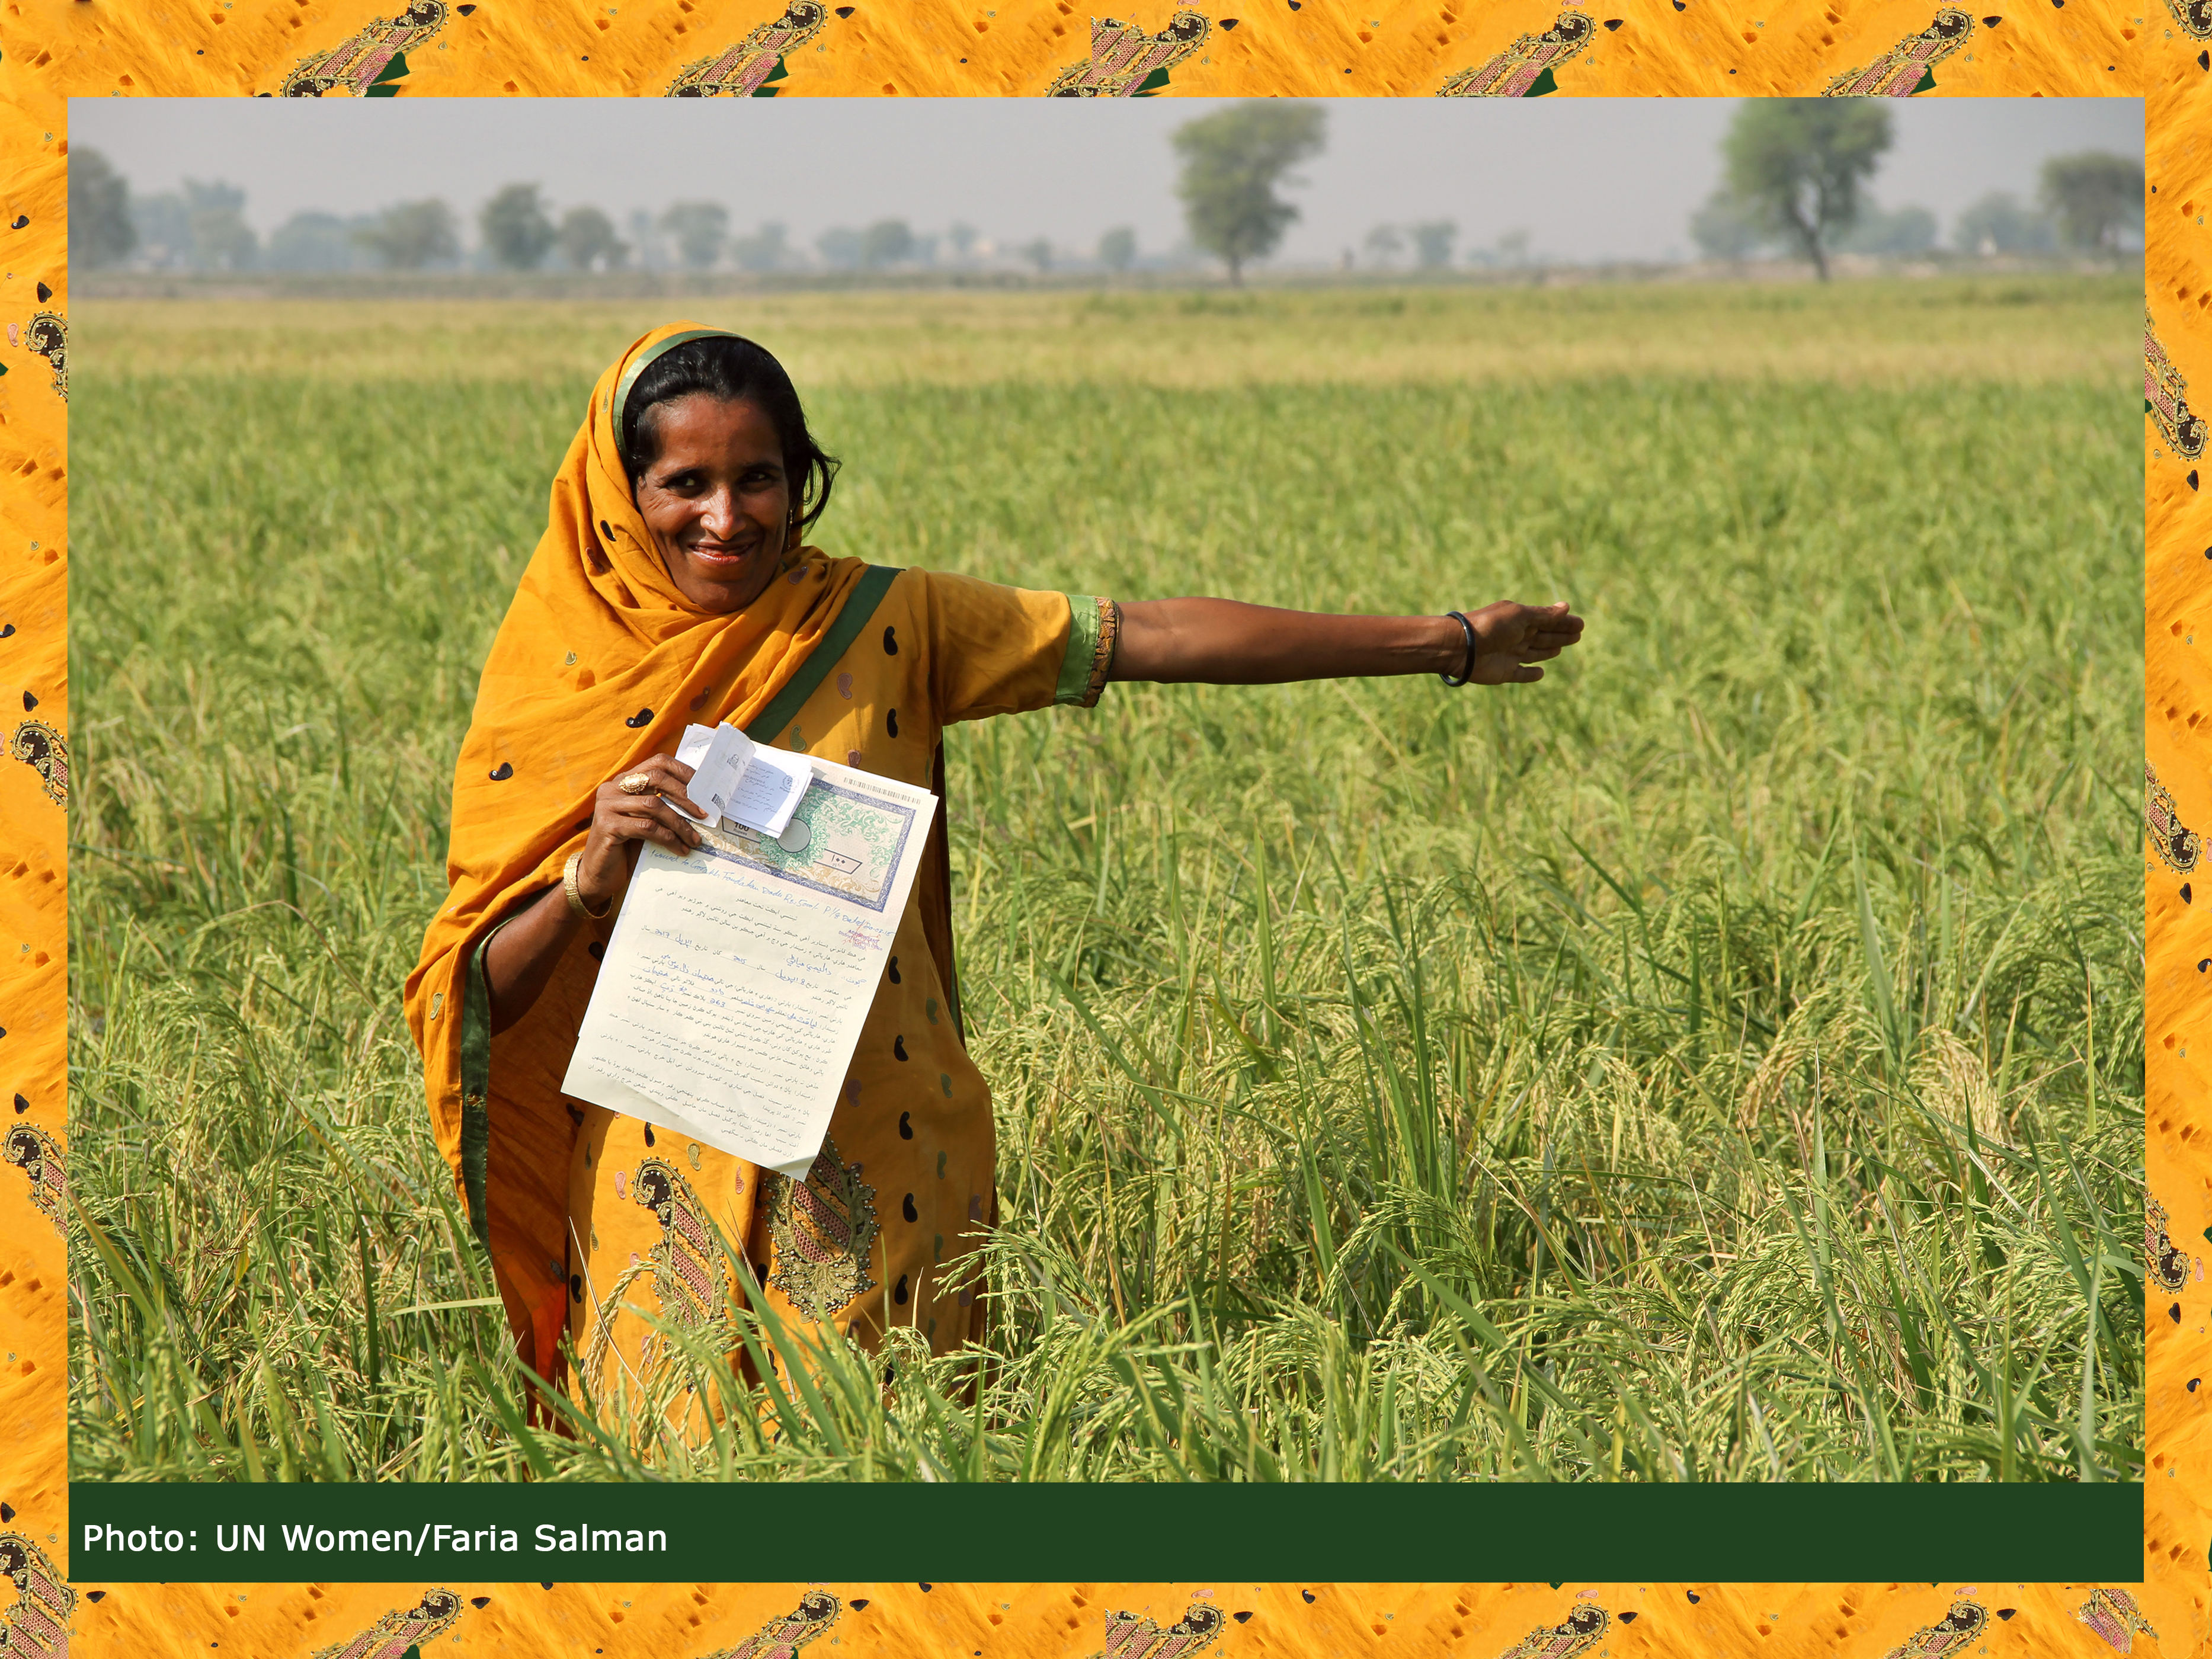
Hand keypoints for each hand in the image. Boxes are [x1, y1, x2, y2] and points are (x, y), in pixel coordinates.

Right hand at [575, 752, 706, 909]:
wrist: (600, 874)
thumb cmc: (628, 846)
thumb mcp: (646, 820)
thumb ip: (663, 806)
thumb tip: (701, 803)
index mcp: (624, 780)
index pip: (658, 762)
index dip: (683, 771)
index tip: (706, 788)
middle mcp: (613, 787)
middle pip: (656, 778)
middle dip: (685, 796)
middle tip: (704, 814)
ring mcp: (607, 805)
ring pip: (654, 805)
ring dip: (680, 824)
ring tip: (695, 839)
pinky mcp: (608, 826)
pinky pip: (646, 827)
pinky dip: (668, 838)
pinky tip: (680, 848)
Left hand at [1458, 600, 1584, 684]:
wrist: (1461, 648)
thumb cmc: (1490, 626)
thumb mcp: (1520, 616)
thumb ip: (1543, 615)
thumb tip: (1566, 606)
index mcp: (1518, 619)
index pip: (1547, 620)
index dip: (1563, 622)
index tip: (1581, 624)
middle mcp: (1515, 636)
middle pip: (1543, 635)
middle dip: (1560, 634)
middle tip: (1578, 634)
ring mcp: (1509, 654)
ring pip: (1534, 652)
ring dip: (1547, 650)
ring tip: (1560, 648)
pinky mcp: (1503, 672)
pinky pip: (1521, 674)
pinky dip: (1530, 675)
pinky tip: (1541, 673)